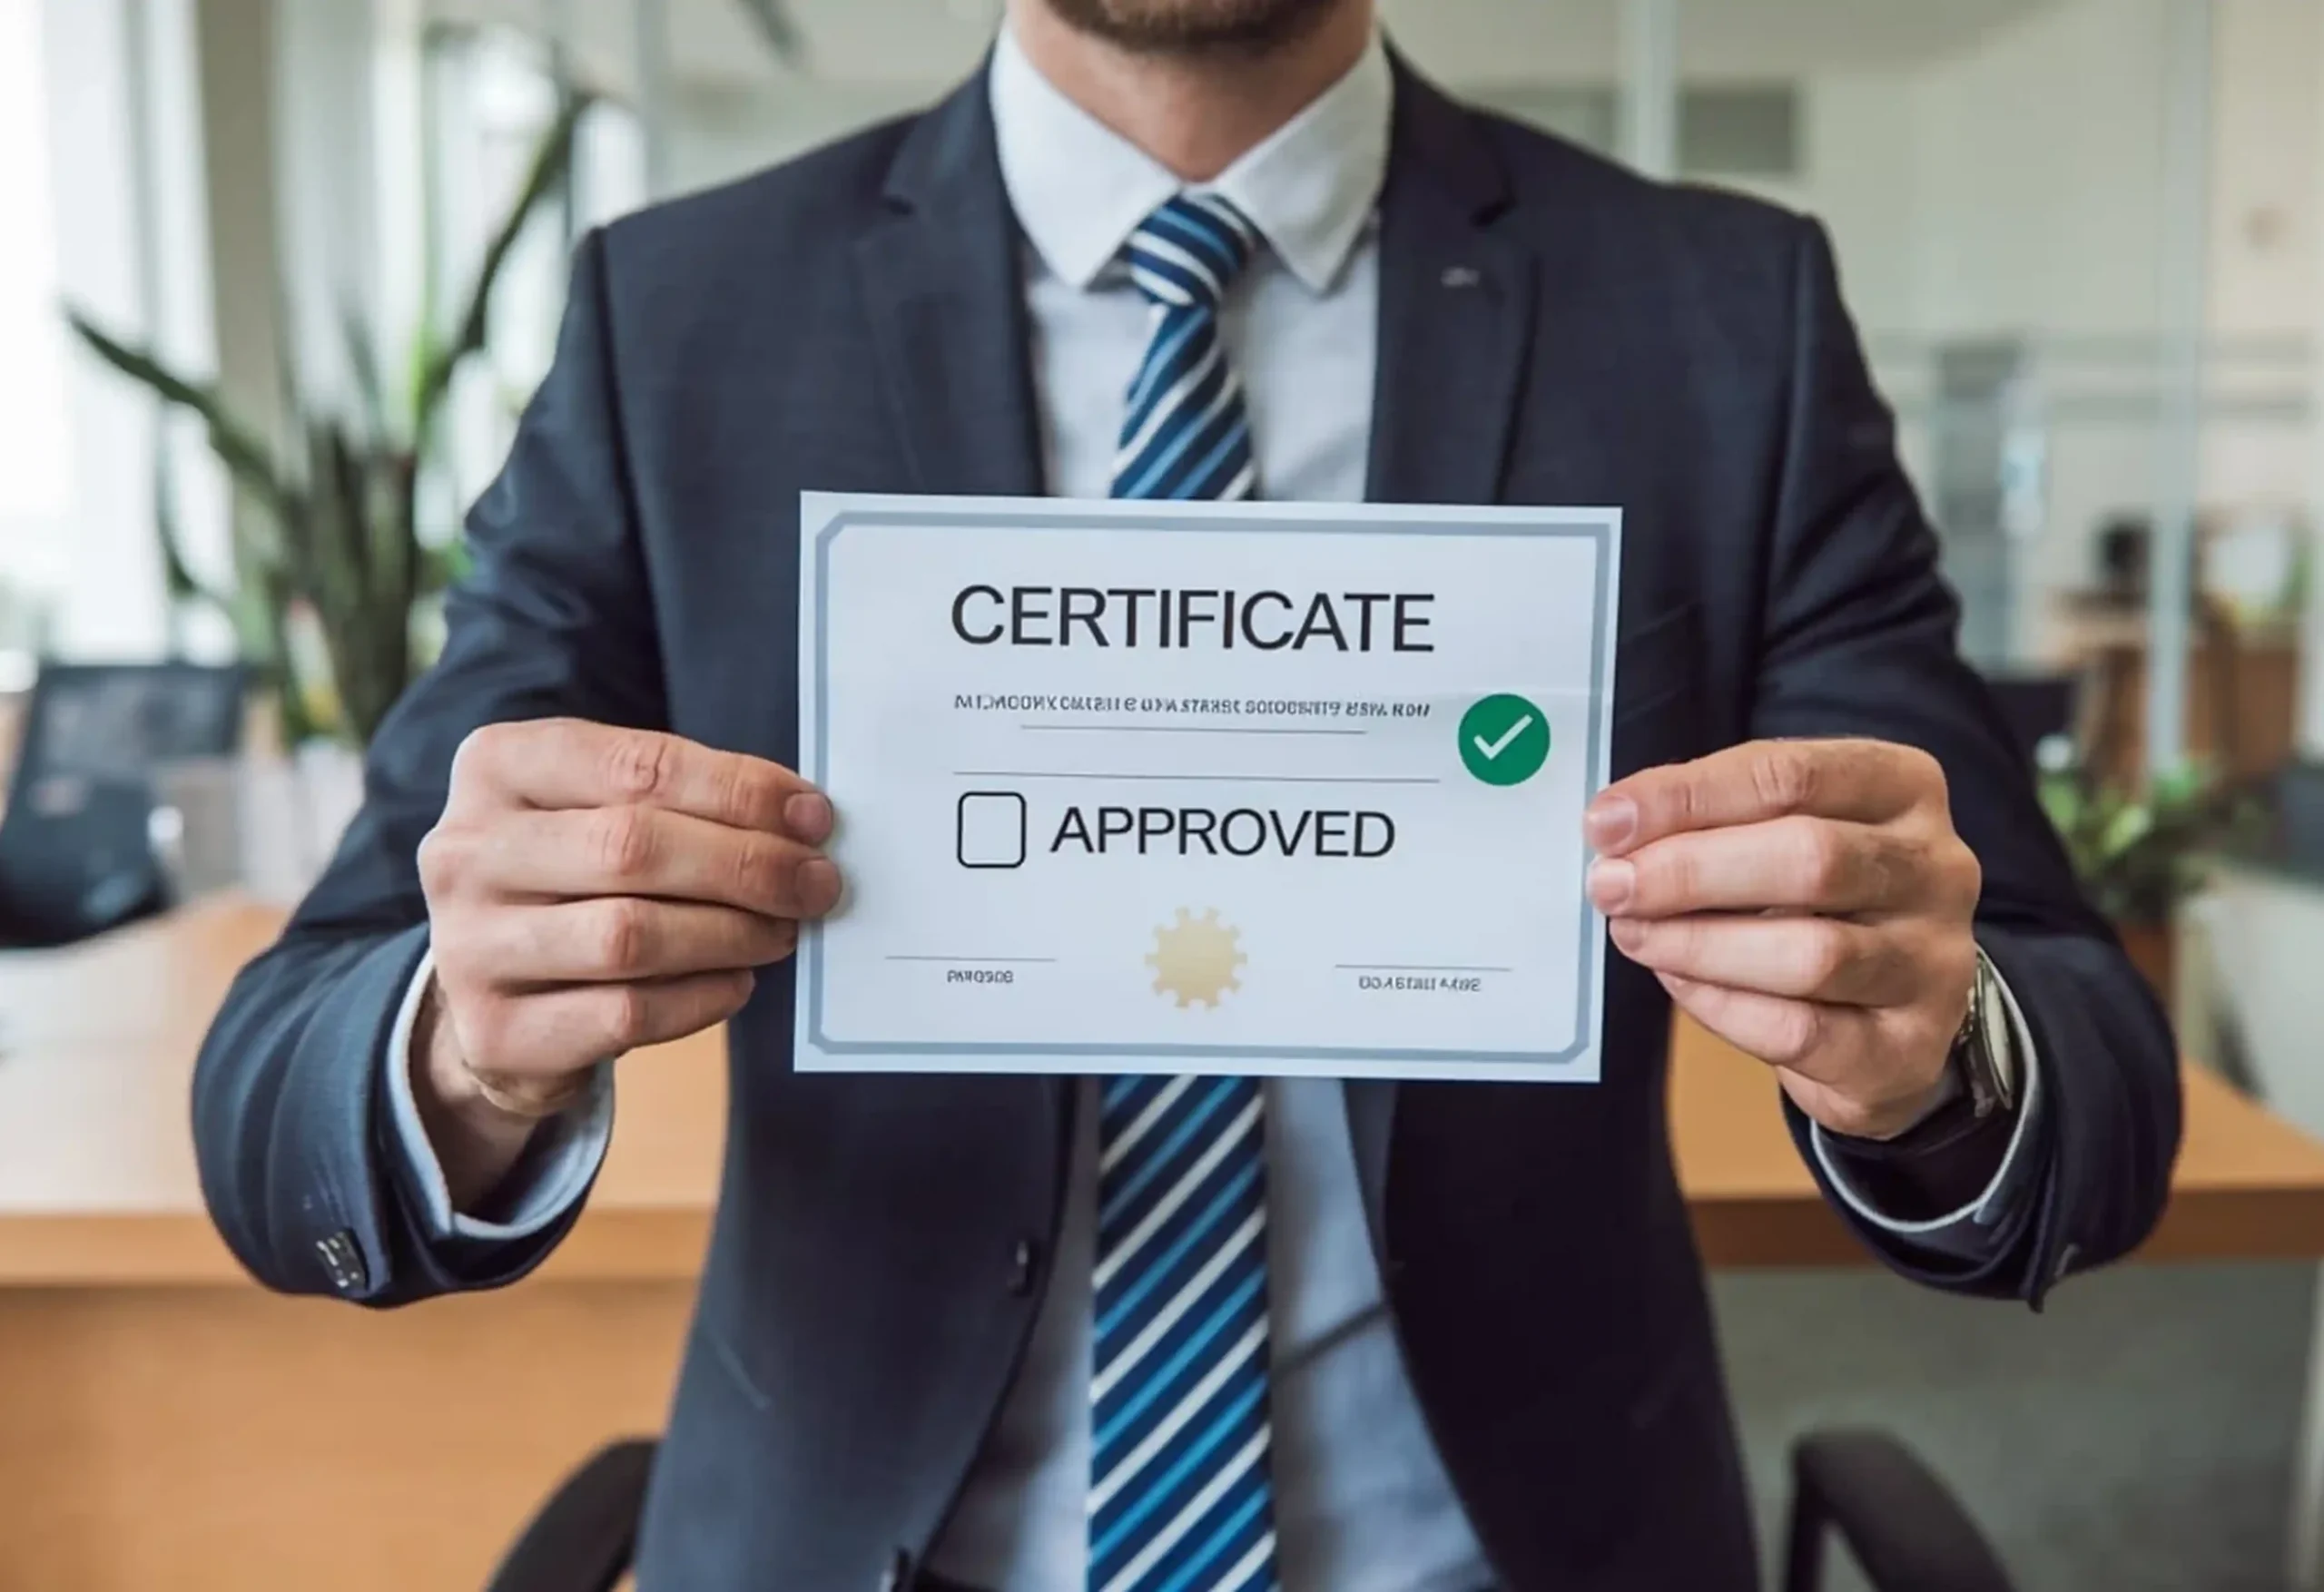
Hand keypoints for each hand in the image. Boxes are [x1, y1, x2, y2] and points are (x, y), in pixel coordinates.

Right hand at [412, 719, 839, 1205]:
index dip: (738, 790)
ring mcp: (468, 945)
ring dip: (730, 933)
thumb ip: (686, 802)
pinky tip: (737, 982)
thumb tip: (804, 819)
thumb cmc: (573, 883)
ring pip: (628, 936)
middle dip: (747, 865)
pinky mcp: (494, 1031)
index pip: (636, 765)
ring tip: (782, 932)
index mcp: (497, 766)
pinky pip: (625, 1013)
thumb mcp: (602, 813)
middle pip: (632, 848)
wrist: (491, 996)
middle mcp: (465, 850)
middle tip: (815, 883)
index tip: (812, 817)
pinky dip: (702, 997)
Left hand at [1584, 738, 1980, 1140]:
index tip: (1607, 822)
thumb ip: (1713, 819)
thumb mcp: (1781, 834)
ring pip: (1811, 954)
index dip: (1688, 796)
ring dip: (1698, 944)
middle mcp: (1938, 869)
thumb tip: (1615, 826)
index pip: (1792, 774)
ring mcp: (1934, 963)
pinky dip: (1723, 1006)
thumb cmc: (1820, 905)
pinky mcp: (1908, 1048)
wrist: (1890, 1020)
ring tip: (1634, 934)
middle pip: (1811, 858)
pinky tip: (1679, 983)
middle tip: (1612, 885)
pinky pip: (1802, 1031)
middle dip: (1690, 872)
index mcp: (1904, 789)